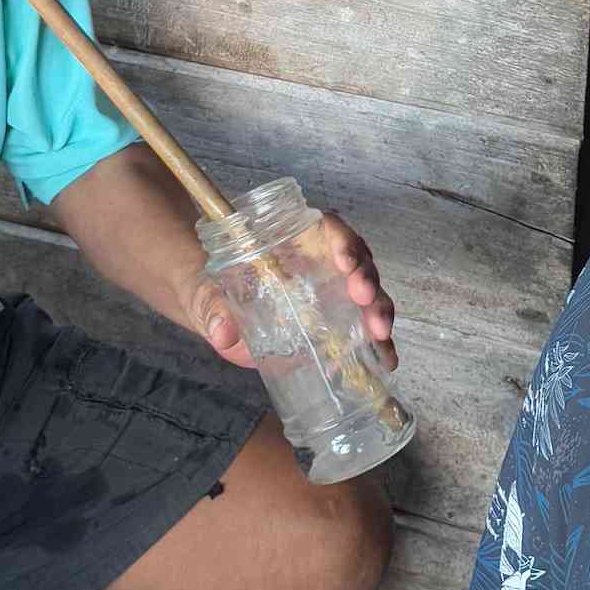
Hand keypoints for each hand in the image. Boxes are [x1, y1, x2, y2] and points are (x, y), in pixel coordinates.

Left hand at [192, 212, 398, 372]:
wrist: (213, 312)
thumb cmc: (211, 288)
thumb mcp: (204, 292)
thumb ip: (211, 307)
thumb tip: (221, 333)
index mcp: (292, 241)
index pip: (327, 228)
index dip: (341, 240)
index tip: (345, 261)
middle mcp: (319, 264)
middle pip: (356, 261)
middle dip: (367, 279)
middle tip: (367, 301)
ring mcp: (330, 294)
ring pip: (367, 293)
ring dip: (379, 311)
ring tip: (381, 337)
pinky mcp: (333, 324)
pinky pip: (362, 329)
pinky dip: (377, 344)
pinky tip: (385, 360)